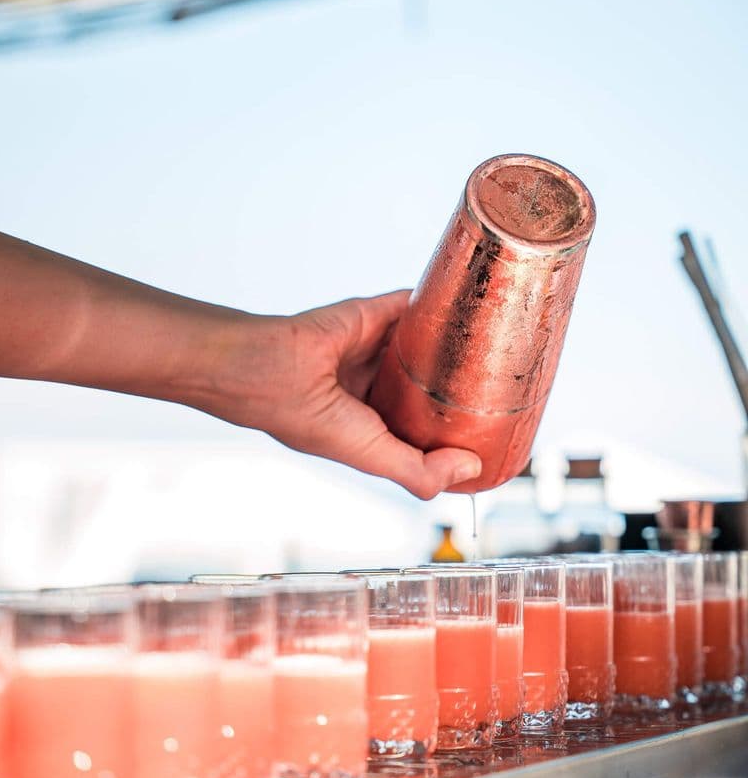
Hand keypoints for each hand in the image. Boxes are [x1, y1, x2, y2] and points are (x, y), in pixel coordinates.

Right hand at [204, 291, 481, 499]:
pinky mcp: (378, 312)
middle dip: (463, 391)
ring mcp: (380, 348)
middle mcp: (379, 387)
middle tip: (507, 392)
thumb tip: (472, 469)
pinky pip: (418, 306)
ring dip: (458, 346)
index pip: (424, 432)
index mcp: (373, 424)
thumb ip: (419, 471)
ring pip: (430, 347)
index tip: (493, 438)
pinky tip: (471, 309)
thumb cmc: (307, 416)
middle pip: (432, 388)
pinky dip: (442, 306)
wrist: (269, 366)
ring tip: (501, 349)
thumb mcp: (370, 456)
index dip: (454, 436)